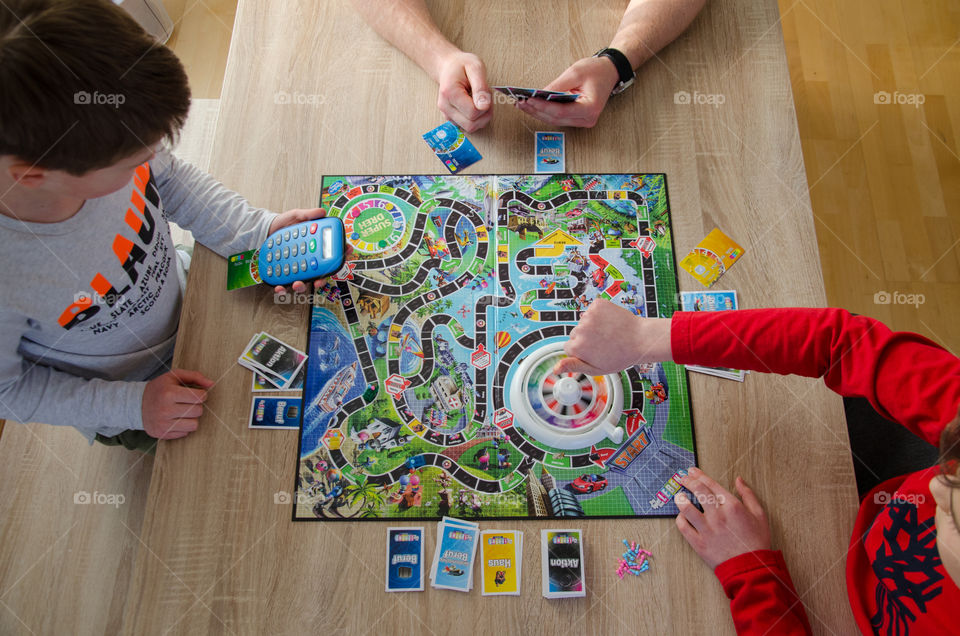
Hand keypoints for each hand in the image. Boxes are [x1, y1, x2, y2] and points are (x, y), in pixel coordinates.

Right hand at [141, 369, 214, 439]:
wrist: (136, 404)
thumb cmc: (160, 388)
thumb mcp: (174, 376)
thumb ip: (195, 376)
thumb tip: (212, 384)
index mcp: (169, 393)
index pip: (200, 397)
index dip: (202, 394)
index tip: (196, 394)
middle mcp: (166, 410)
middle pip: (198, 411)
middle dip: (196, 406)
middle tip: (187, 403)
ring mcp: (163, 424)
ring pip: (194, 425)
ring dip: (192, 418)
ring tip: (183, 412)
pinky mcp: (162, 434)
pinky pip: (185, 433)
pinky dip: (184, 426)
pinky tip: (175, 419)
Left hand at [268, 207, 353, 294]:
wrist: (266, 229)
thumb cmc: (284, 223)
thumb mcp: (296, 216)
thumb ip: (308, 215)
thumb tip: (322, 212)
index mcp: (315, 247)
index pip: (331, 253)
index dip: (341, 255)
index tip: (344, 254)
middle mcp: (308, 259)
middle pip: (319, 273)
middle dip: (321, 280)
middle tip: (319, 281)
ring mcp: (297, 267)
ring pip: (304, 281)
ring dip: (302, 286)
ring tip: (297, 284)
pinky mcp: (284, 272)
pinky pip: (285, 283)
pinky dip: (283, 287)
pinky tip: (279, 287)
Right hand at [435, 50, 491, 131]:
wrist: (448, 66)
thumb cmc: (462, 65)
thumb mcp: (475, 68)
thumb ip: (481, 87)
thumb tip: (484, 106)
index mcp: (450, 93)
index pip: (473, 113)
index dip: (485, 105)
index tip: (486, 92)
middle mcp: (445, 106)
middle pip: (471, 124)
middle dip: (485, 113)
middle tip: (485, 97)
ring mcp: (447, 114)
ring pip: (470, 128)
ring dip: (481, 117)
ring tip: (480, 100)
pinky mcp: (451, 118)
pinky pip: (468, 126)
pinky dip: (476, 118)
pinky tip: (474, 105)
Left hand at [516, 56, 619, 127]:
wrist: (610, 72)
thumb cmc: (596, 71)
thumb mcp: (575, 72)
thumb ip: (557, 85)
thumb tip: (539, 94)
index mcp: (590, 108)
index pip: (561, 112)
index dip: (543, 107)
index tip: (528, 99)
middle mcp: (587, 119)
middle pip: (555, 118)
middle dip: (536, 110)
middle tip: (520, 102)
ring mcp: (582, 121)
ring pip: (554, 120)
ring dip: (537, 112)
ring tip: (522, 104)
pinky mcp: (577, 118)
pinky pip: (558, 117)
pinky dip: (544, 112)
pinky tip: (532, 105)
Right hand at [554, 298, 671, 374]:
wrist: (641, 339)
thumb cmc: (620, 356)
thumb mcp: (595, 369)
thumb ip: (573, 366)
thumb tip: (555, 368)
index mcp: (576, 346)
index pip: (569, 347)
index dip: (582, 351)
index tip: (594, 353)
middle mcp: (580, 329)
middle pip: (575, 333)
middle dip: (585, 338)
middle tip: (603, 343)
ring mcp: (589, 315)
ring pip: (584, 321)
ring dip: (592, 326)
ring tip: (608, 333)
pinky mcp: (597, 304)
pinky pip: (592, 310)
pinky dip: (599, 314)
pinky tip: (609, 323)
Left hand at [675, 467, 771, 569]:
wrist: (751, 568)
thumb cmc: (756, 542)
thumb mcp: (759, 515)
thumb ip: (748, 495)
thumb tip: (738, 480)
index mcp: (732, 506)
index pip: (711, 484)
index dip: (699, 475)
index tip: (692, 471)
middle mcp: (718, 515)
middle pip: (698, 491)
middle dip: (687, 481)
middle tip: (682, 478)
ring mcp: (707, 529)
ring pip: (686, 508)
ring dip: (680, 499)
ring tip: (678, 496)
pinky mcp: (699, 543)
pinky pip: (683, 527)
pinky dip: (680, 519)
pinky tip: (681, 516)